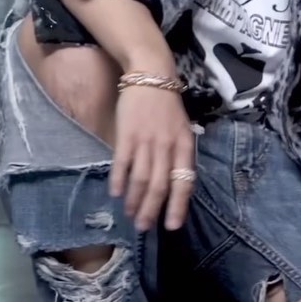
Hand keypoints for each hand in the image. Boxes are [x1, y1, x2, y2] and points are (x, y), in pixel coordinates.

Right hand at [109, 84, 195, 232]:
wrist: (151, 75)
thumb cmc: (167, 106)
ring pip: (142, 179)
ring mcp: (147, 140)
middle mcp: (167, 146)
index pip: (184, 182)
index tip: (170, 226)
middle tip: (142, 226)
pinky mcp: (127, 134)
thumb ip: (178, 154)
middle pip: (160, 186)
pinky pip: (123, 163)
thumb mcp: (182, 129)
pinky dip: (119, 180)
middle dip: (151, 210)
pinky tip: (115, 192)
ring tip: (129, 213)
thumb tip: (172, 185)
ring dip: (134, 200)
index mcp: (185, 145)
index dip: (177, 206)